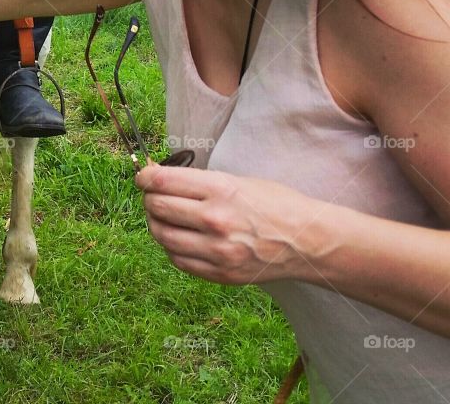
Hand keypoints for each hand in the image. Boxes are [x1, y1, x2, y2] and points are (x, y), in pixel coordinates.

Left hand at [135, 163, 317, 284]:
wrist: (309, 241)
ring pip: (163, 236)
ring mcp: (218, 251)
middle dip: (149, 199)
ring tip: (161, 216)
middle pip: (157, 208)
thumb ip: (198, 182)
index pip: (163, 182)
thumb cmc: (274, 203)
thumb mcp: (237, 179)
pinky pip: (178, 260)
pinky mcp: (221, 274)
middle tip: (152, 195)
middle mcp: (215, 220)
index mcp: (220, 190)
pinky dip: (170, 247)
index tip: (142, 177)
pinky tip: (178, 238)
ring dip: (155, 224)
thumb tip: (158, 177)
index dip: (145, 178)